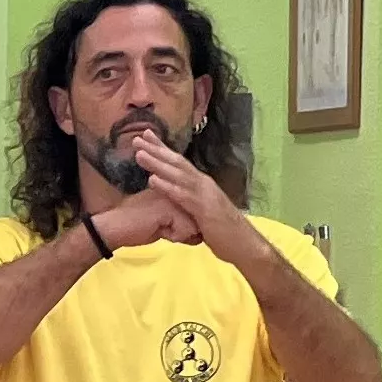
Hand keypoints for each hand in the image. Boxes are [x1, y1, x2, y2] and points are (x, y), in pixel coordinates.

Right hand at [87, 187, 198, 249]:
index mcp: (175, 190)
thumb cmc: (135, 229)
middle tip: (160, 228)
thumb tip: (199, 236)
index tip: (164, 225)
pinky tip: (156, 229)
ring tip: (157, 228)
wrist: (113, 229)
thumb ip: (182, 227)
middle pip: (198, 221)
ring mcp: (175, 196)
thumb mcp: (164, 227)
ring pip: (194, 227)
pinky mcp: (171, 207)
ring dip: (177, 234)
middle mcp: (178, 190)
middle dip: (183, 232)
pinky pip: (185, 231)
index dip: (185, 227)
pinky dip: (173, 237)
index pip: (196, 213)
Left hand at [129, 133, 268, 262]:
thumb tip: (176, 196)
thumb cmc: (223, 231)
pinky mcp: (204, 209)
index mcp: (201, 184)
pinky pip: (182, 195)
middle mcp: (203, 184)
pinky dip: (167, 186)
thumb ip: (190, 201)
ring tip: (139, 154)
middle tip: (138, 137)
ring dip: (158, 163)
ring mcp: (204, 194)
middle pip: (177, 162)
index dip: (162, 148)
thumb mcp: (202, 211)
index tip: (146, 136)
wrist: (244, 244)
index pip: (179, 162)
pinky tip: (152, 180)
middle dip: (157, 149)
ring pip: (178, 174)